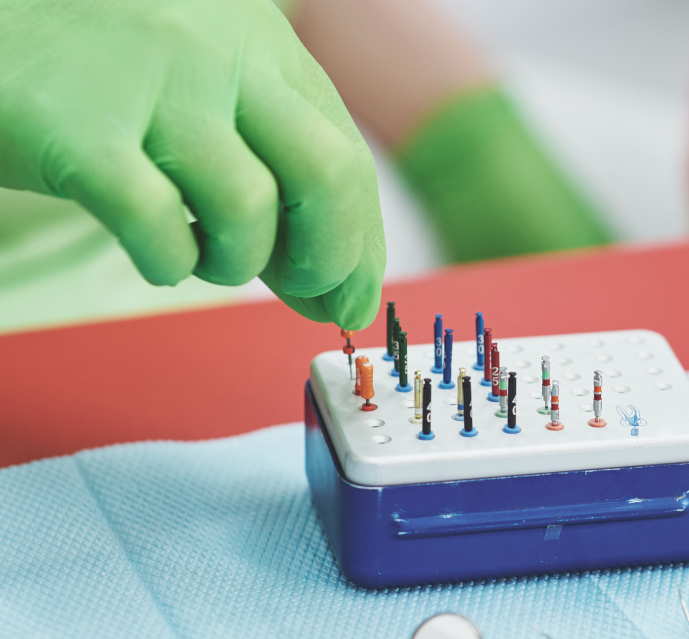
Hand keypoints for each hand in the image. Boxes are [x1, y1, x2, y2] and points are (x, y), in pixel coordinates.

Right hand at [0, 0, 385, 328]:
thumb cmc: (103, 83)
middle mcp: (221, 50)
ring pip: (250, 210)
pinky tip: (153, 249)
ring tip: (196, 251)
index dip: (359, 244)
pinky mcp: (82, 131)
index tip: (349, 296)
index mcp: (262, 44)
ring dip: (233, 263)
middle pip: (330, 176)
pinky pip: (161, 229)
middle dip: (329, 257)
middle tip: (295, 286)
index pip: (349, 157)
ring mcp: (153, 84)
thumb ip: (280, 189)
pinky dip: (168, 264)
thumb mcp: (210, 108)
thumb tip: (343, 295)